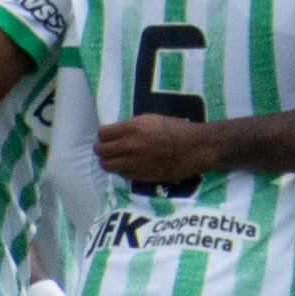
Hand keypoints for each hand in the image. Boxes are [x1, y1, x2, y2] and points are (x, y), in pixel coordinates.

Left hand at [98, 115, 221, 184]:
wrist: (193, 149)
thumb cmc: (176, 129)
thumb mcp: (151, 119)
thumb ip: (131, 126)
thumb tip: (117, 132)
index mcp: (131, 128)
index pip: (103, 133)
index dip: (103, 133)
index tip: (106, 134)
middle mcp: (128, 146)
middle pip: (101, 150)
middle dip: (101, 148)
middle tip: (105, 147)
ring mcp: (132, 162)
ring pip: (107, 165)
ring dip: (107, 161)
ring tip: (113, 158)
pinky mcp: (139, 176)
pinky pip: (120, 174)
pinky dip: (120, 169)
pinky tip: (126, 165)